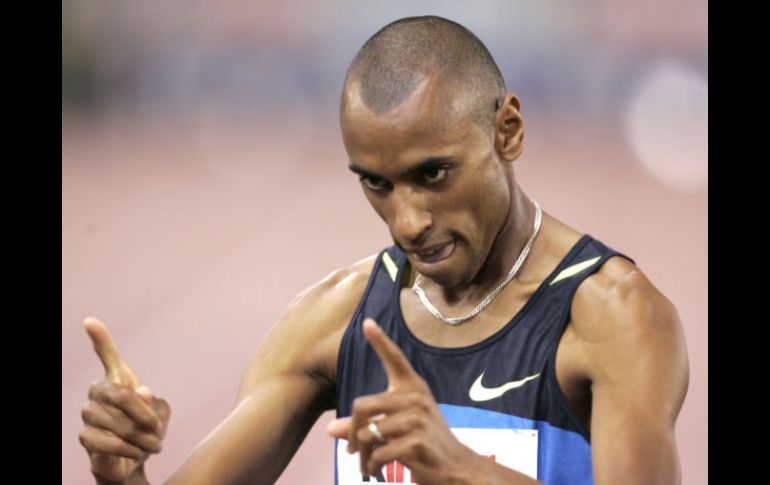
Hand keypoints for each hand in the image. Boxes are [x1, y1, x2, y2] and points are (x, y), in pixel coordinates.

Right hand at [79, 317, 170, 482]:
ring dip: (142, 439)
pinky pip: (110, 443)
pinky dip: (129, 450)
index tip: (90, 321)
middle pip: (124, 396)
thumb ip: (152, 402)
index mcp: (119, 380)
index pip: (108, 355)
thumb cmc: (145, 431)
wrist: (133, 461)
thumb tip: (142, 390)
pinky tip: (135, 453)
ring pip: (121, 423)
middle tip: (158, 431)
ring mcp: (89, 413)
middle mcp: (98, 392)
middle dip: (147, 417)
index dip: (100, 338)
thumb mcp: (158, 415)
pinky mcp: (85, 437)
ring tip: (151, 445)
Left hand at [327, 318, 480, 484]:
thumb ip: (367, 423)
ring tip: (368, 464)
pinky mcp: (417, 442)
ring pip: (367, 433)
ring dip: (363, 455)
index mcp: (413, 388)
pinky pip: (378, 452)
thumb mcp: (396, 429)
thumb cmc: (424, 443)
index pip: (395, 359)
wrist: (456, 467)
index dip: (380, 341)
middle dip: (352, 431)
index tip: (367, 322)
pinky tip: (377, 470)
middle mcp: (416, 398)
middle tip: (351, 450)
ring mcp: (418, 419)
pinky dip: (372, 466)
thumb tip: (331, 429)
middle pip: (362, 405)